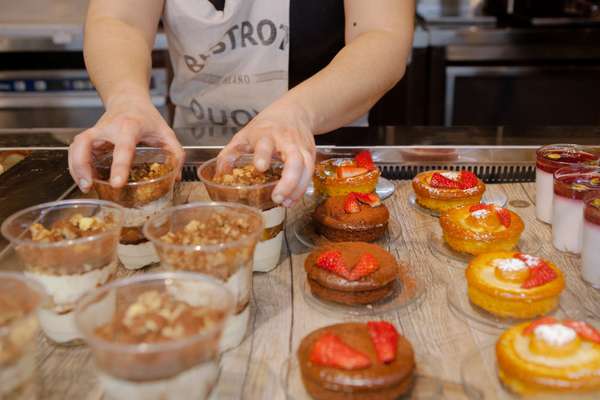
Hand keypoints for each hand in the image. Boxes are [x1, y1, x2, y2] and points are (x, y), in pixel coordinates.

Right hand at [68, 95, 183, 191]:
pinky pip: (76, 150)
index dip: (119, 166)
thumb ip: (176, 154)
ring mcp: (95, 131)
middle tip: (89, 185)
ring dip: (75, 167)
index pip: (123, 147)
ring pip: (76, 146)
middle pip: (85, 143)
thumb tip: (176, 177)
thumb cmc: (147, 117)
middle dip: (82, 165)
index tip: (116, 184)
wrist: (128, 100)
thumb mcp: (166, 133)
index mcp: (129, 127)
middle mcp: (107, 128)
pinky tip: (84, 178)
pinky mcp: (89, 137)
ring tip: (85, 186)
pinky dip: (76, 165)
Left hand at [217, 103, 315, 207]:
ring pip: (306, 168)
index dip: (263, 154)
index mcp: (267, 134)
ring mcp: (301, 147)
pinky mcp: (310, 154)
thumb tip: (221, 174)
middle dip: (288, 180)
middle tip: (277, 196)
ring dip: (297, 188)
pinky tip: (292, 200)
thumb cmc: (266, 126)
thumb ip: (230, 153)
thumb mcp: (244, 135)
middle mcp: (287, 140)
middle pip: (294, 160)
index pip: (266, 144)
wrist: (294, 112)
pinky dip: (301, 189)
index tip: (260, 167)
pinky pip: (309, 173)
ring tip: (285, 203)